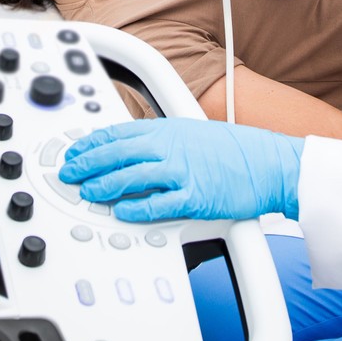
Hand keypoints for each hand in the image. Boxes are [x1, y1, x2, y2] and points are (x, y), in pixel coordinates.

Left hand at [57, 118, 302, 221]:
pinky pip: (158, 204)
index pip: (118, 133)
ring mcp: (183, 171)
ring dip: (105, 185)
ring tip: (88, 192)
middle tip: (70, 174)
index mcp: (168, 129)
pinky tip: (122, 211)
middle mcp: (171, 147)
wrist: (271, 164)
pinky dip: (137, 208)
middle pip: (117, 153)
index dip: (91, 144)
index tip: (75, 152)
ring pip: (131, 177)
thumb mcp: (193, 134)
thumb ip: (162, 142)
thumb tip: (132, 151)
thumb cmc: (236, 151)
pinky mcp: (195, 197)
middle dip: (87, 164)